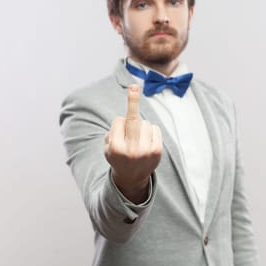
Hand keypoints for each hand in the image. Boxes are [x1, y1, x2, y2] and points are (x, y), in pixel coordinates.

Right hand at [104, 84, 161, 202]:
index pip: (119, 121)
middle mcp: (130, 149)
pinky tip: (146, 142)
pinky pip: (154, 128)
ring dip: (141, 126)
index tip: (120, 123)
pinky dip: (151, 131)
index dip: (119, 123)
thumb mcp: (107, 146)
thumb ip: (112, 131)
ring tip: (138, 141)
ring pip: (144, 123)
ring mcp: (145, 151)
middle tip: (134, 86)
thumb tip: (124, 116)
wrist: (132, 178)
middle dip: (133, 101)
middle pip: (132, 119)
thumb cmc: (118, 157)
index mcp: (115, 147)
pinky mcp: (157, 151)